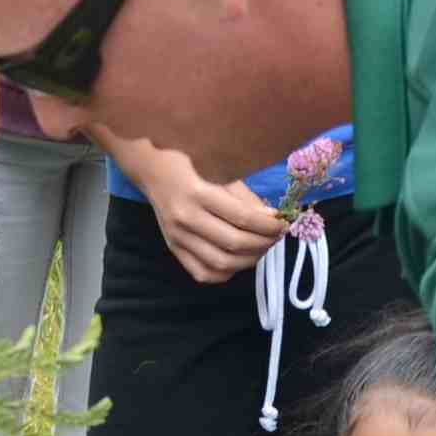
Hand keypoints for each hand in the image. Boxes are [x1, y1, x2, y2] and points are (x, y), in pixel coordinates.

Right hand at [149, 179, 285, 283]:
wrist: (151, 168)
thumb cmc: (189, 161)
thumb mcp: (219, 170)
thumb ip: (245, 197)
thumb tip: (271, 219)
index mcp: (197, 193)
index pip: (242, 218)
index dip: (269, 225)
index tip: (283, 222)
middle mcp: (185, 219)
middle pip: (234, 243)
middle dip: (264, 242)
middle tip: (277, 235)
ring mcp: (177, 238)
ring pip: (221, 263)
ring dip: (250, 259)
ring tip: (262, 246)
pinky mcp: (173, 249)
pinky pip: (204, 273)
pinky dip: (226, 272)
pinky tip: (239, 259)